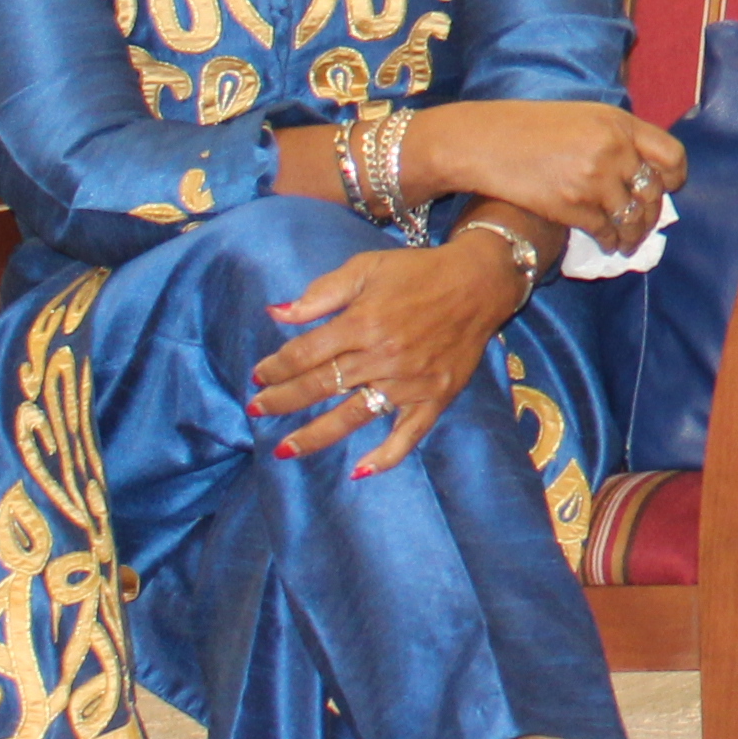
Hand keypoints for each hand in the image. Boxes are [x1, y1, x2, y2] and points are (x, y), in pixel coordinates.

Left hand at [252, 238, 520, 475]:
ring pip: (353, 415)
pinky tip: (360, 470)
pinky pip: (409, 433)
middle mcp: (383, 356)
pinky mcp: (435, 396)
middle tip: (257, 410)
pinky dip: (387, 455)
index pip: (305, 354)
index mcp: (363, 322)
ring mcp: (410, 381)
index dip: (275, 367)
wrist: (480, 281)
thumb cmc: (418, 272)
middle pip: (321, 386)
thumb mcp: (367, 267)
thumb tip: (277, 313)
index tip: (259, 376)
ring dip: (315, 435)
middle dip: (283, 400)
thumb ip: (322, 292)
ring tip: (284, 449)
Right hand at [409, 100, 680, 255]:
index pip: (671, 155)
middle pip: (654, 192)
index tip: (669, 188)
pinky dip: (610, 241)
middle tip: (646, 224)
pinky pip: (606, 231)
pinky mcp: (572, 206)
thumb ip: (616, 137)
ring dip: (634, 235)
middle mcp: (614, 149)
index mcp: (619, 123)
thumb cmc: (527, 128)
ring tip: (628, 242)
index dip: (675, 177)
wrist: (482, 141)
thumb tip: (643, 168)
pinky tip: (607, 244)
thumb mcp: (582, 117)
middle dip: (653, 214)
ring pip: (633, 217)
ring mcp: (594, 179)